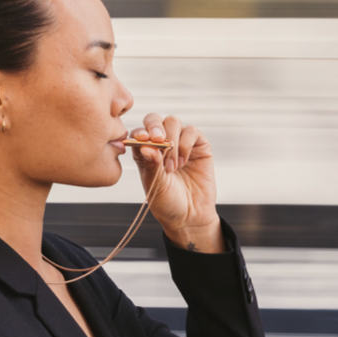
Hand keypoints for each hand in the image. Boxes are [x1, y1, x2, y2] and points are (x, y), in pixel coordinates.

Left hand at [130, 113, 222, 252]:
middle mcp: (162, 144)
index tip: (143, 139)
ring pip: (173, 122)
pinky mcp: (198, 146)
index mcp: (145, 152)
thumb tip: (146, 146)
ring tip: (172, 166)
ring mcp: (180, 143)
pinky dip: (186, 143)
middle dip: (155, 127)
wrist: (190, 216)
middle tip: (159, 140)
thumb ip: (152, 164)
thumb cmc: (168, 202)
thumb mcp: (155, 184)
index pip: (139, 132)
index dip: (140, 132)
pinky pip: (192, 131)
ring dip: (172, 140)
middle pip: (155, 120)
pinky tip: (183, 161)